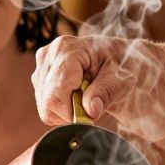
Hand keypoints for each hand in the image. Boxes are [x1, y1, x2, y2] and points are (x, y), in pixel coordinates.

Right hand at [32, 34, 164, 136]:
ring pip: (46, 108)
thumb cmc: (123, 64)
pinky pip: (46, 108)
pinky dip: (63, 110)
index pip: (55, 96)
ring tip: (87, 96)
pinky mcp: (41, 79)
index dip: (72, 113)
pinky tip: (78, 97)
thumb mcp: (122, 78)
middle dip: (72, 112)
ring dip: (68, 111)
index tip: (92, 115)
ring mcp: (42, 67)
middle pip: (48, 103)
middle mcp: (49, 56)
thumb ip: (106, 92)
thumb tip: (90, 111)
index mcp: (67, 49)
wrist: (120, 60)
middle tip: (93, 103)